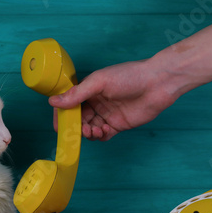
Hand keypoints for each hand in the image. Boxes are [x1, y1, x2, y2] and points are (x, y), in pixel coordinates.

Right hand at [49, 59, 178, 140]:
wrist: (157, 83)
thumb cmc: (129, 76)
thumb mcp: (99, 82)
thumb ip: (77, 94)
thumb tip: (53, 102)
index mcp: (88, 90)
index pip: (69, 104)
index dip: (62, 115)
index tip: (59, 125)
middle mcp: (95, 102)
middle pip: (78, 119)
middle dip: (76, 127)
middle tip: (81, 129)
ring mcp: (106, 114)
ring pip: (89, 129)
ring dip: (87, 132)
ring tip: (93, 130)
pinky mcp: (117, 125)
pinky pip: (103, 135)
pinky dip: (99, 136)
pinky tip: (103, 131)